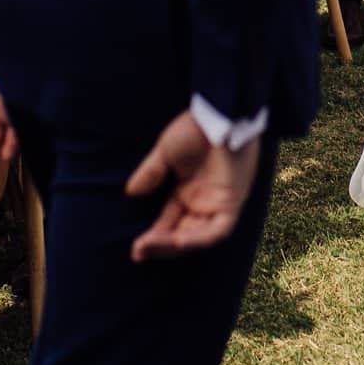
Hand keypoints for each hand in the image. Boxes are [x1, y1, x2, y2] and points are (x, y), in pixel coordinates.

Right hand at [125, 112, 259, 260]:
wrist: (220, 112)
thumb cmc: (196, 128)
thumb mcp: (166, 152)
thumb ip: (151, 173)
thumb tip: (131, 192)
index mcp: (188, 192)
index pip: (170, 224)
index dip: (154, 239)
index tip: (135, 250)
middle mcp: (203, 202)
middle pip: (182, 235)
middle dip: (161, 247)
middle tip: (138, 252)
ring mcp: (218, 203)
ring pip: (198, 237)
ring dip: (174, 245)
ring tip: (150, 246)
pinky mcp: (232, 201)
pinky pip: (217, 230)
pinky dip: (199, 238)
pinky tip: (178, 240)